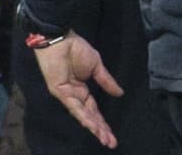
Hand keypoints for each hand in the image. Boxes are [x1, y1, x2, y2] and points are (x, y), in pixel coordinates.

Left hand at [34, 31, 123, 148]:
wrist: (61, 38)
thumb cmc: (75, 48)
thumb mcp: (96, 65)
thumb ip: (106, 81)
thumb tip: (120, 93)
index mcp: (81, 88)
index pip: (93, 109)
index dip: (102, 122)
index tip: (112, 134)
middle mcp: (74, 94)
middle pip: (89, 116)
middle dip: (100, 130)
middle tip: (111, 143)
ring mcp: (67, 95)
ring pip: (82, 115)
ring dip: (94, 127)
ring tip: (105, 139)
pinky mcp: (60, 92)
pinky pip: (74, 107)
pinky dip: (84, 117)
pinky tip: (93, 126)